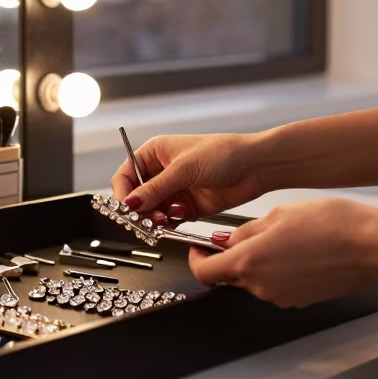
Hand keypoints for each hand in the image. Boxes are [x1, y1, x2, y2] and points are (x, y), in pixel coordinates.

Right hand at [112, 133, 265, 225]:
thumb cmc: (223, 154)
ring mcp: (175, 190)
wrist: (255, 167)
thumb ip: (155, 189)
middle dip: (138, 210)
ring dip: (153, 219)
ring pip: (151, 211)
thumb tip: (130, 203)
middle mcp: (162, 172)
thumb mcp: (184, 169)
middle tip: (145, 220)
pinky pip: (169, 220)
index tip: (125, 209)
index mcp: (155, 153)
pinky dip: (168, 225)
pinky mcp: (188, 207)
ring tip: (161, 222)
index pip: (126, 175)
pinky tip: (176, 220)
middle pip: (136, 197)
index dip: (122, 193)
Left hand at [187, 197, 377, 307]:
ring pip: (254, 280)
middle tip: (246, 234)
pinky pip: (276, 285)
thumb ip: (245, 230)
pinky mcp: (300, 299)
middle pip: (230, 276)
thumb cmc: (330, 224)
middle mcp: (261, 286)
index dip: (197, 259)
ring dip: (257, 263)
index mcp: (249, 262)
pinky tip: (298, 251)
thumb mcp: (278, 214)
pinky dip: (278, 271)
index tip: (199, 247)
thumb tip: (225, 240)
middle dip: (231, 257)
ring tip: (282, 237)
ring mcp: (281, 296)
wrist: (370, 246)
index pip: (204, 272)